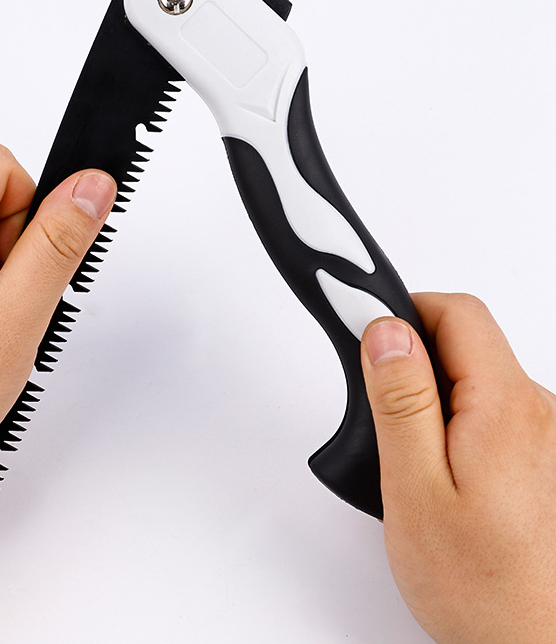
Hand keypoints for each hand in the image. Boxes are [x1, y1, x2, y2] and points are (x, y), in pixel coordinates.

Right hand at [361, 293, 555, 643]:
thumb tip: (386, 333)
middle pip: (463, 341)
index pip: (456, 312)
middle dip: (409, 357)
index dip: (402, 307)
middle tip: (373, 401)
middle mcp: (536, 412)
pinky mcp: (537, 458)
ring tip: (402, 449)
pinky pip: (485, 411)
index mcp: (506, 407)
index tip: (360, 320)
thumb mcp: (416, 491)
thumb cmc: (484, 589)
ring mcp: (542, 436)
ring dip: (428, 393)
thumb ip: (401, 403)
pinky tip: (433, 467)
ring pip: (471, 378)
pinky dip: (449, 419)